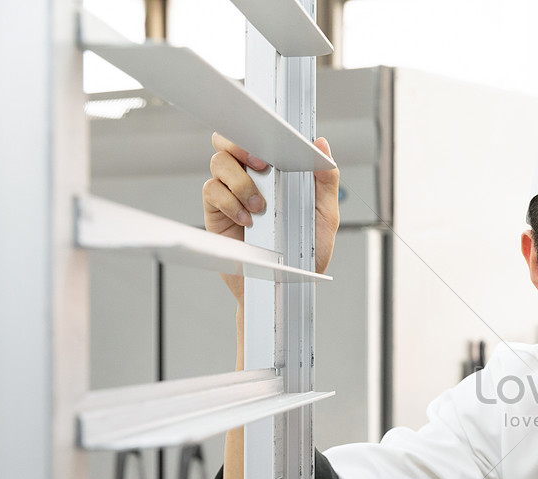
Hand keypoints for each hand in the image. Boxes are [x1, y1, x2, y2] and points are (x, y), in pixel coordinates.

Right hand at [203, 133, 339, 300]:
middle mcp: (251, 179)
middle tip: (261, 164)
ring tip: (261, 207)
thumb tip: (321, 143)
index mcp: (277, 174)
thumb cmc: (304, 255)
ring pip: (219, 162)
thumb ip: (326, 181)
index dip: (260, 129)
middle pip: (230, 141)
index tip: (273, 138)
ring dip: (241, 181)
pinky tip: (248, 220)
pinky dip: (229, 201)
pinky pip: (212, 191)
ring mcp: (232, 194)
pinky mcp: (217, 213)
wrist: (284, 288)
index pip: (260, 138)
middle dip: (241, 144)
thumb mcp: (326, 217)